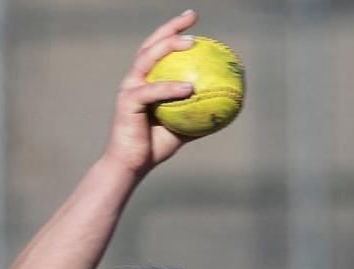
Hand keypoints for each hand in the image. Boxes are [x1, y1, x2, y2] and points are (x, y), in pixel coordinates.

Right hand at [103, 9, 199, 175]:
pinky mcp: (128, 102)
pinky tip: (189, 87)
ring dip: (169, 46)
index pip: (160, 49)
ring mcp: (129, 87)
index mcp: (146, 80)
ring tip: (192, 43)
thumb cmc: (154, 147)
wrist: (130, 165)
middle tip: (192, 17)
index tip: (194, 21)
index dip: (175, 31)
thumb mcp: (182, 129)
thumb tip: (226, 111)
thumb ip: (198, 117)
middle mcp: (135, 78)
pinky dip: (171, 88)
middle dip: (171, 27)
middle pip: (152, 44)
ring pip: (149, 58)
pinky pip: (153, 91)